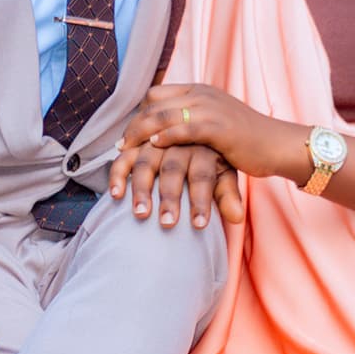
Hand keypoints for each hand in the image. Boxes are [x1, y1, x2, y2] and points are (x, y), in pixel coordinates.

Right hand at [109, 137, 243, 227]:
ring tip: (141, 215)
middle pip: (173, 170)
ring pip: (146, 162)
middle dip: (170, 198)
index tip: (199, 226)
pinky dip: (118, 174)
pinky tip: (116, 195)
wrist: (196, 127)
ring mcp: (156, 142)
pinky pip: (125, 158)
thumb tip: (238, 218)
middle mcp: (179, 144)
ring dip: (141, 189)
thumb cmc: (214, 159)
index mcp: (204, 150)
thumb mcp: (225, 174)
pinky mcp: (138, 145)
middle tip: (168, 224)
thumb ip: (228, 195)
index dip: (202, 201)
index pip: (203, 176)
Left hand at [118, 84, 307, 181]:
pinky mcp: (219, 127)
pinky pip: (184, 128)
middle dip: (134, 126)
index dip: (139, 115)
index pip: (156, 95)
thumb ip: (193, 122)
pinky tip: (154, 148)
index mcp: (200, 91)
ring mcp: (211, 108)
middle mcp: (202, 94)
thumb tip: (168, 134)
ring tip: (128, 151)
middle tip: (121, 147)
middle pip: (154, 104)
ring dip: (141, 134)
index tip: (129, 136)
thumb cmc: (247, 141)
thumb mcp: (216, 124)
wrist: (278, 144)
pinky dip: (165, 137)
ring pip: (164, 115)